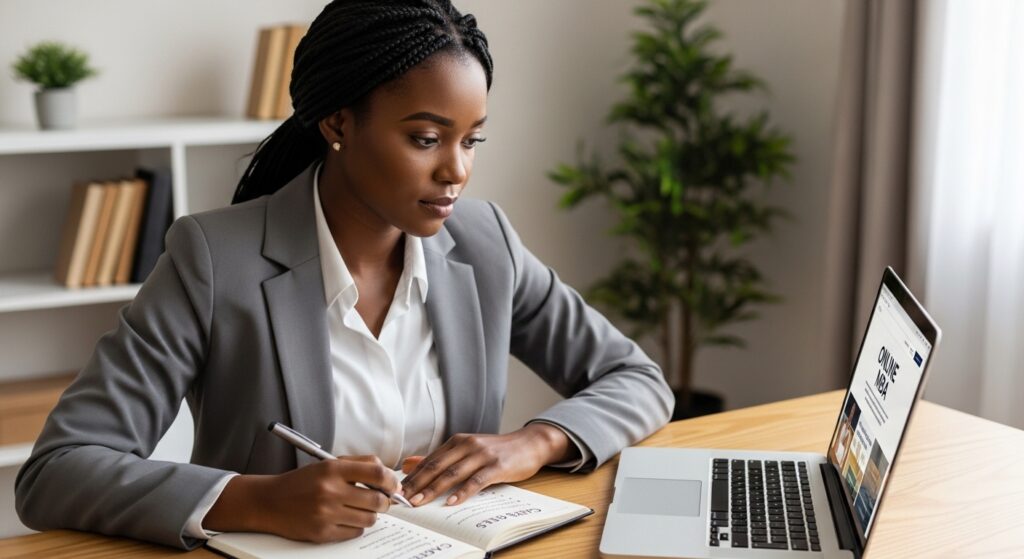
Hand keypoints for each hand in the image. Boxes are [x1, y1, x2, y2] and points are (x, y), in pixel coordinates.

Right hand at [204, 455, 399, 542]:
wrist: (269, 501)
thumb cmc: (302, 482)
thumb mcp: (327, 464)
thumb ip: (358, 465)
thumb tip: (389, 477)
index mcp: (332, 469)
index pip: (376, 472)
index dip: (391, 480)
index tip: (394, 485)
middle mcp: (329, 491)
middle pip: (377, 499)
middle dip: (385, 501)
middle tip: (382, 500)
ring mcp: (326, 514)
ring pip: (369, 518)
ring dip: (370, 514)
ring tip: (360, 509)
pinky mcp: (322, 533)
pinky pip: (355, 532)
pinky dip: (356, 526)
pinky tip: (346, 519)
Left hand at [399, 423, 572, 506]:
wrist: (529, 443)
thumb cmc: (496, 450)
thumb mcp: (467, 450)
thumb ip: (440, 458)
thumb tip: (409, 464)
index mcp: (457, 441)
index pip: (429, 461)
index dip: (411, 476)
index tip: (396, 490)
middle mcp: (467, 445)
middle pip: (436, 467)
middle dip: (416, 484)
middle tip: (401, 499)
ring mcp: (482, 455)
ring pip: (452, 473)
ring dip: (433, 489)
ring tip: (419, 502)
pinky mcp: (497, 466)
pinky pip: (476, 480)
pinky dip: (463, 492)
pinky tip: (452, 502)